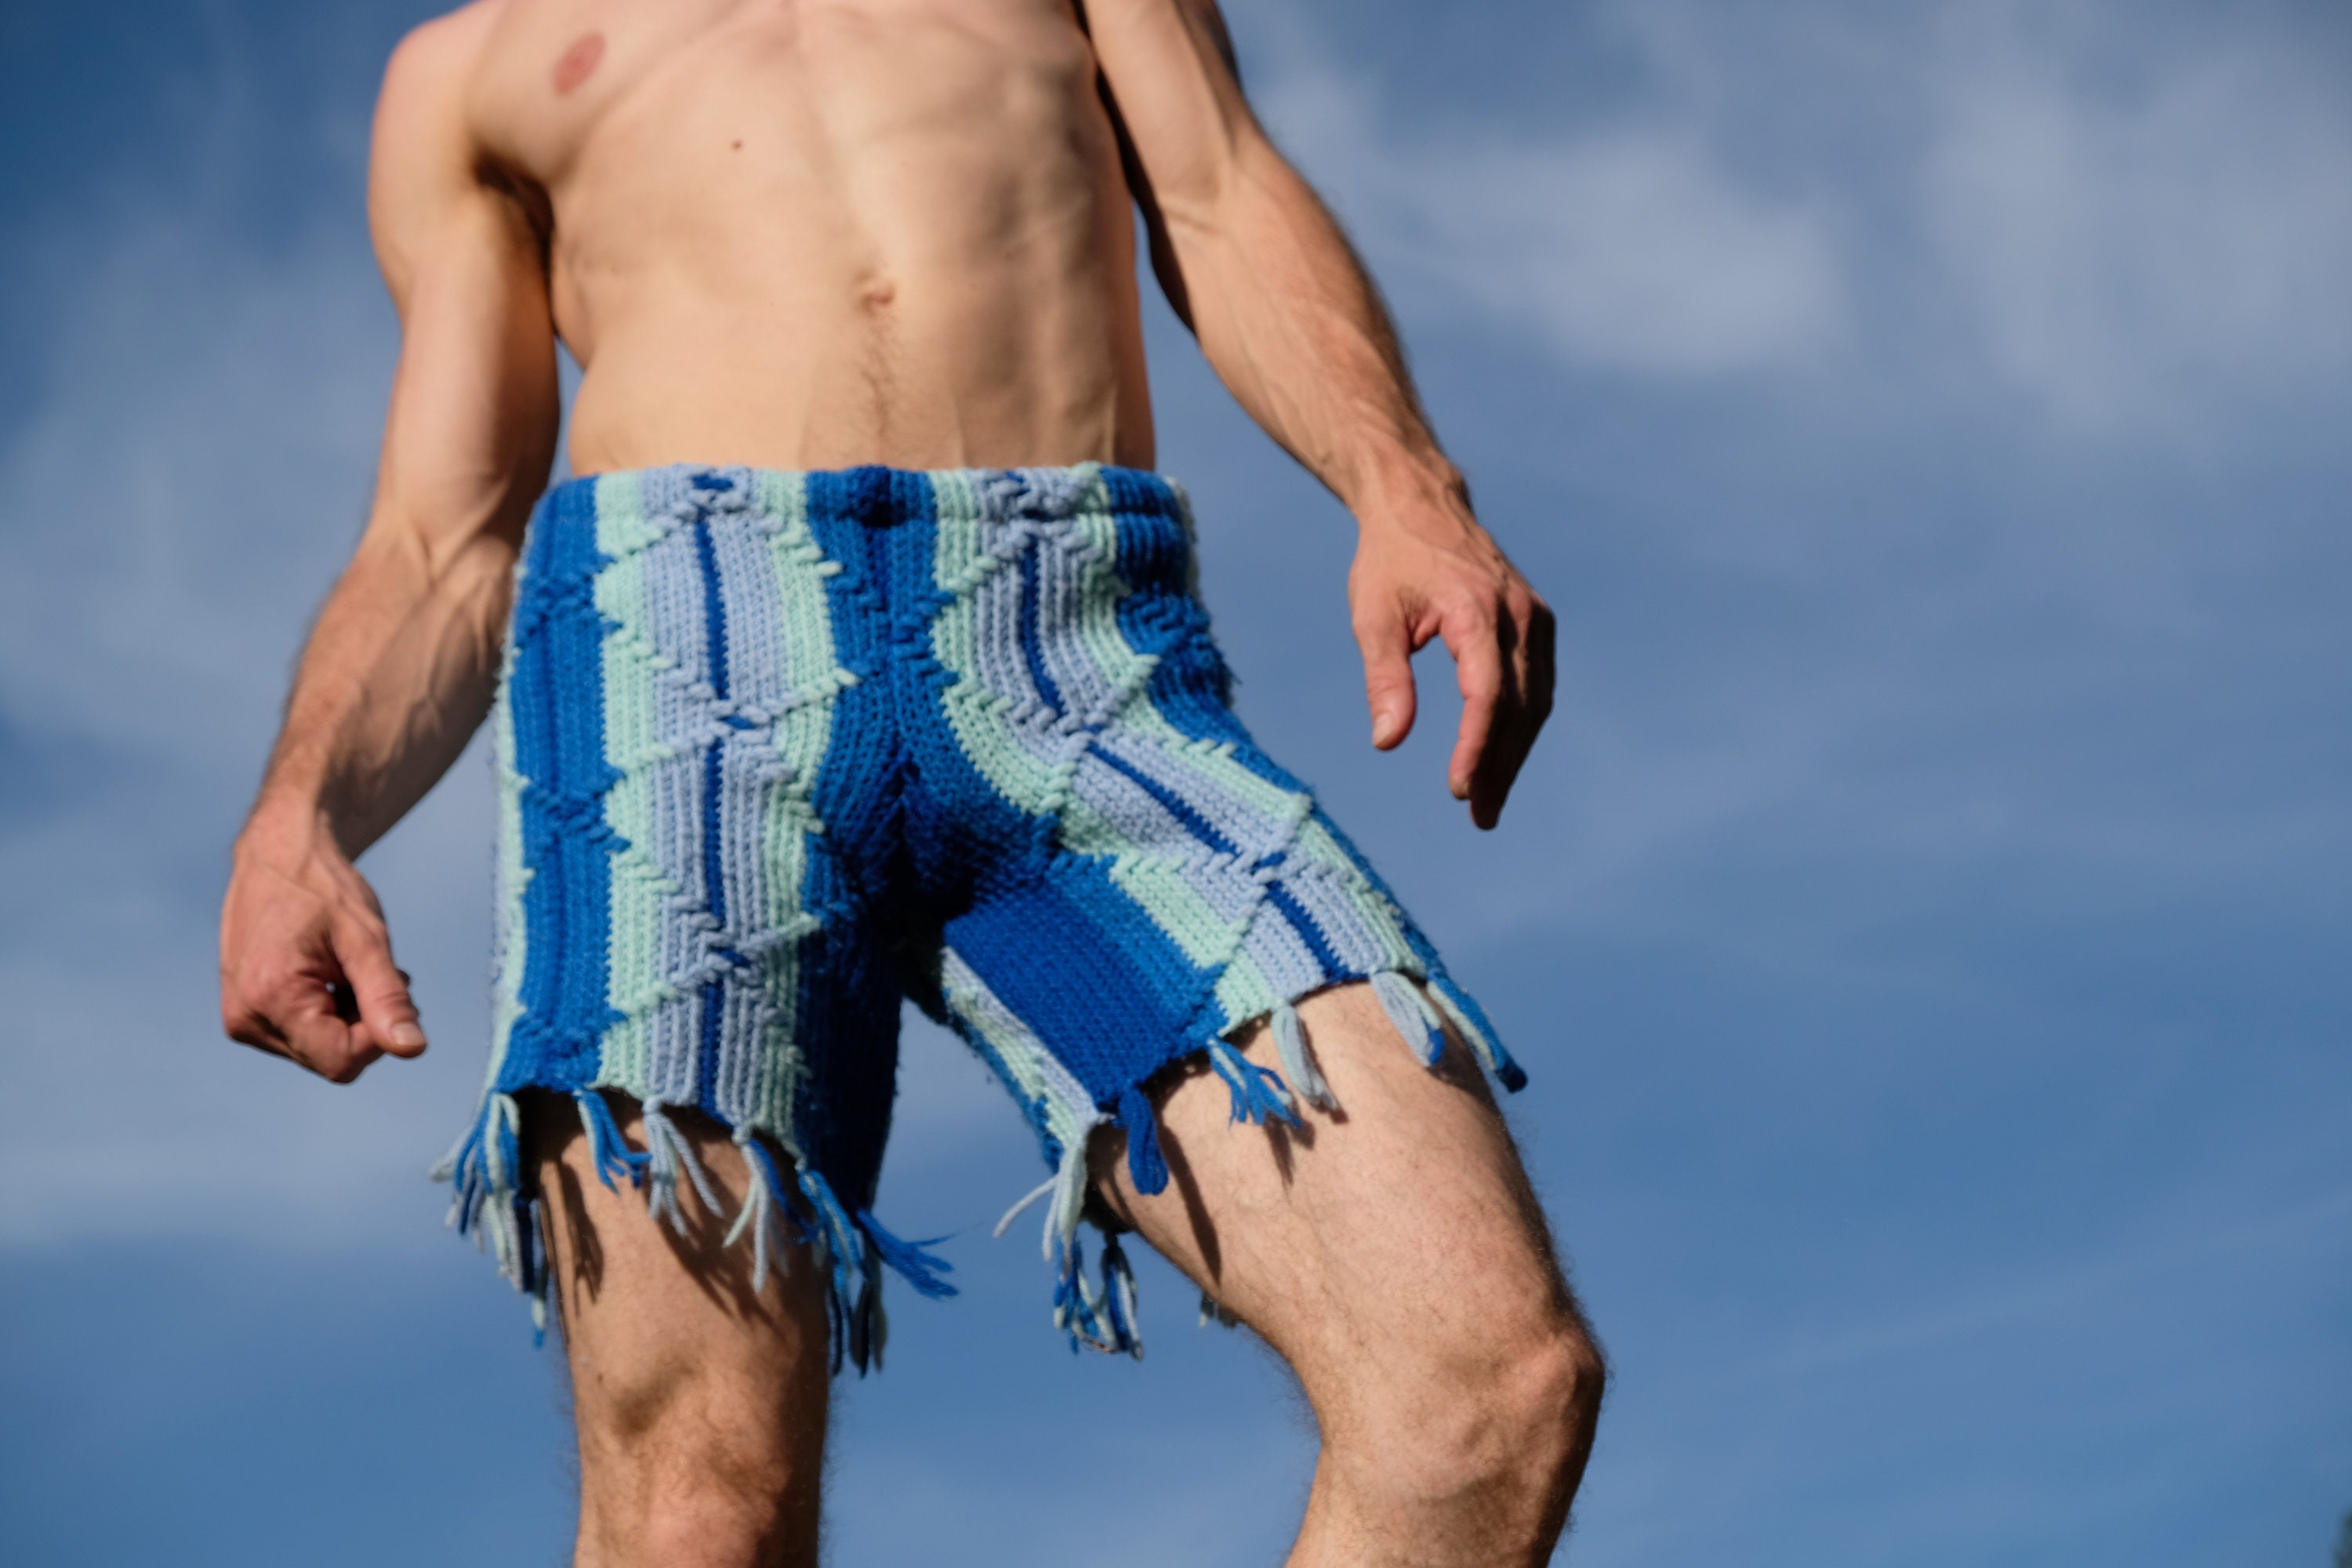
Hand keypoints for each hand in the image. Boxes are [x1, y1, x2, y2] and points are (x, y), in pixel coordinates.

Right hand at [219, 812, 425, 1083]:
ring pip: (320, 1049)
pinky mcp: (246, 1013)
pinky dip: (329, 1011)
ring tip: (352, 968)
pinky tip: (335, 975)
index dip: (378, 1036)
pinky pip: (302, 1034)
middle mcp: (246, 1019)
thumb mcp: (366, 940)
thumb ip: (387, 998)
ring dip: (349, 1016)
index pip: (341, 1061)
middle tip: (377, 972)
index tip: (392, 989)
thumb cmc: (322, 888)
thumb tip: (412, 1050)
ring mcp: (242, 1019)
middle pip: (331, 1057)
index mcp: (271, 999)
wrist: (278, 855)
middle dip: (366, 1021)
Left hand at [1349, 493, 1554, 828]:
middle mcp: (1517, 613)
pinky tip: (1503, 758)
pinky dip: (1524, 726)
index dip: (1476, 747)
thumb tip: (1388, 742)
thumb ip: (1385, 679)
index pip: (1487, 694)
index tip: (1459, 790)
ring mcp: (1534, 617)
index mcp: (1476, 609)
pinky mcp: (1537, 621)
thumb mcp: (1373, 617)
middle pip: (1519, 707)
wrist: (1420, 504)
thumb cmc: (1390, 562)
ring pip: (1537, 701)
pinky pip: (1539, 684)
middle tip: (1480, 816)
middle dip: (1500, 766)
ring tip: (1489, 803)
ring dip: (1516, 754)